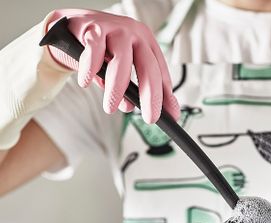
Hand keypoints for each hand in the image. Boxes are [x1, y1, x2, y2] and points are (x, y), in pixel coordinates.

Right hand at [46, 9, 179, 122]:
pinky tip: (86, 82)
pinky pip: (94, 52)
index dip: (166, 96)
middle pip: (149, 69)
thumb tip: (132, 108)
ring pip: (122, 62)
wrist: (73, 27)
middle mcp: (135, 35)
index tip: (171, 117)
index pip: (161, 74)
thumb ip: (130, 90)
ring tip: (109, 108)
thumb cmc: (102, 52)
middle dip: (150, 97)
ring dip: (116, 90)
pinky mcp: (93, 27)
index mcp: (147, 45)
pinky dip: (90, 69)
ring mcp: (116, 29)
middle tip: (150, 119)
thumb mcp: (121, 73)